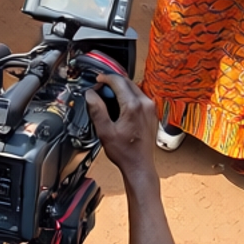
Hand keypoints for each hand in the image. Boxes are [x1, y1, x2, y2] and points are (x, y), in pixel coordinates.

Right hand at [89, 67, 158, 183]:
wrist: (139, 165)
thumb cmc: (125, 152)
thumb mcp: (104, 131)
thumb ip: (96, 110)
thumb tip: (90, 95)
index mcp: (133, 106)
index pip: (118, 81)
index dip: (105, 78)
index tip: (98, 80)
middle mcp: (145, 104)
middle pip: (127, 82)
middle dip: (113, 82)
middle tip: (101, 89)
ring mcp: (151, 108)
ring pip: (134, 88)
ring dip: (121, 88)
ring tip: (109, 97)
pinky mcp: (152, 113)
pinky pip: (140, 97)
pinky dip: (129, 96)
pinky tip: (121, 106)